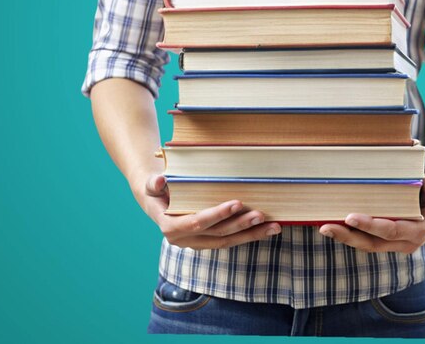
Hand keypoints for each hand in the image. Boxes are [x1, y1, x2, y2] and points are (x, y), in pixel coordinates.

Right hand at [134, 173, 281, 249]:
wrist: (156, 202)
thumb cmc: (155, 190)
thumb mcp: (150, 185)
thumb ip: (153, 183)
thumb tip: (159, 181)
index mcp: (171, 227)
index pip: (198, 222)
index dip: (218, 214)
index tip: (237, 203)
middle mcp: (185, 240)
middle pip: (218, 234)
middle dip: (241, 225)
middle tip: (261, 214)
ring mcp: (198, 243)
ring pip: (228, 241)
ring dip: (252, 235)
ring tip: (274, 227)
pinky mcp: (208, 242)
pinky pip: (231, 241)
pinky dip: (249, 236)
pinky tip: (267, 230)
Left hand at [318, 172, 424, 252]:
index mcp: (418, 232)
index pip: (391, 230)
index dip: (370, 225)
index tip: (350, 216)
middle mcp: (404, 243)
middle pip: (372, 243)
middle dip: (348, 236)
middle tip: (326, 227)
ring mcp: (392, 244)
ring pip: (365, 244)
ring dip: (344, 237)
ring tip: (323, 227)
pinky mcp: (383, 241)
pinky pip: (363, 240)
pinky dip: (347, 234)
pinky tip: (330, 225)